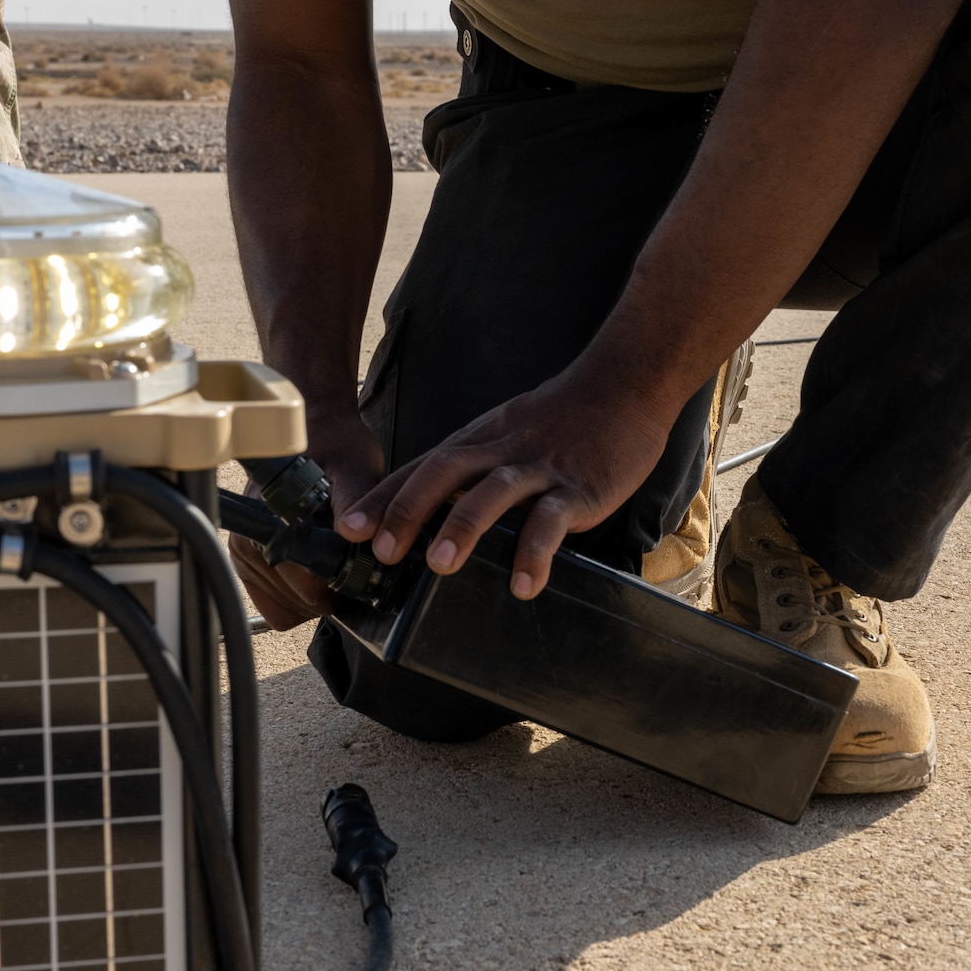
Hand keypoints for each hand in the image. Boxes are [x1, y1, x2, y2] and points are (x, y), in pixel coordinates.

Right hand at [227, 409, 385, 630]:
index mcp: (271, 521)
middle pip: (296, 603)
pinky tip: (312, 566)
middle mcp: (249, 541)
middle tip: (344, 557)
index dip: (339, 586)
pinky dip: (297, 593)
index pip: (306, 587)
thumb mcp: (355, 468)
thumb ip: (356, 502)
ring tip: (326, 555)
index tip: (353, 568)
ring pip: (284, 607)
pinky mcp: (245, 561)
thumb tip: (357, 534)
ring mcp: (243, 554)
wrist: (312, 428)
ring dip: (312, 592)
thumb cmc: (334, 444)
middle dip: (328, 590)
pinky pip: (273, 602)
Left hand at [335, 371, 678, 598]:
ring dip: (463, 526)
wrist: (624, 385)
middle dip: (407, 511)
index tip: (346, 530)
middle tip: (381, 551)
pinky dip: (536, 550)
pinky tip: (525, 585)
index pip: (419, 468)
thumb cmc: (560, 419)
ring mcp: (538, 467)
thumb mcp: (503, 434)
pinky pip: (553, 519)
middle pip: (443, 472)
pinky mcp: (578, 487)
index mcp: (476, 441)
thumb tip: (431, 516)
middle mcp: (498, 450)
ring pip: (492, 491)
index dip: (381, 498)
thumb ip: (470, 470)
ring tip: (439, 565)